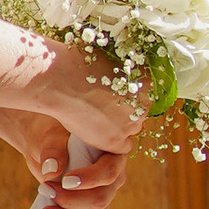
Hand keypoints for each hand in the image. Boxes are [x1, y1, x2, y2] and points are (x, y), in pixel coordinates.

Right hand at [3, 39, 140, 161]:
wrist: (62, 80)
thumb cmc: (78, 64)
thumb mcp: (108, 61)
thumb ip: (120, 72)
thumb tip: (119, 75)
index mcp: (145, 80)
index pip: (143, 96)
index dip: (126, 99)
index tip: (112, 98)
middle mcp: (144, 102)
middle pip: (138, 114)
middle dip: (122, 114)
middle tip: (100, 110)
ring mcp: (132, 122)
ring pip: (129, 131)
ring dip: (116, 129)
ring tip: (94, 119)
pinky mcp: (117, 140)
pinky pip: (121, 148)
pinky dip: (108, 142)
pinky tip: (93, 131)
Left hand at [20, 124, 128, 208]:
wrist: (44, 147)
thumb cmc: (51, 134)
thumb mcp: (50, 136)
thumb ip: (53, 149)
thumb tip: (51, 171)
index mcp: (112, 154)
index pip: (109, 172)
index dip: (90, 180)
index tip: (65, 181)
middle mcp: (113, 178)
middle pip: (101, 199)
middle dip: (72, 201)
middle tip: (46, 190)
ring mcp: (103, 197)